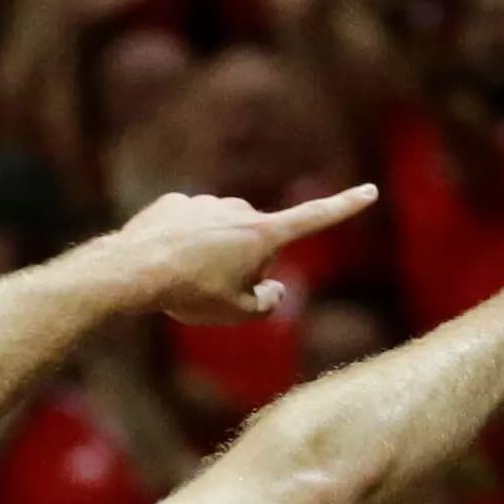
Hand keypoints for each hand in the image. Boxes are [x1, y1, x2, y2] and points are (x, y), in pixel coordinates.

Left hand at [112, 184, 381, 325]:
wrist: (133, 270)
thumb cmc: (190, 294)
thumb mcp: (236, 313)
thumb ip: (267, 302)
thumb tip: (273, 287)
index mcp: (263, 234)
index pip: (315, 218)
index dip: (345, 206)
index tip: (370, 190)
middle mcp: (239, 209)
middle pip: (257, 240)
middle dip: (245, 261)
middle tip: (216, 288)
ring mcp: (206, 203)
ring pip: (221, 232)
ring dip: (213, 252)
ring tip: (185, 276)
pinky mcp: (176, 202)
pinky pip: (190, 226)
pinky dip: (183, 243)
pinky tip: (164, 260)